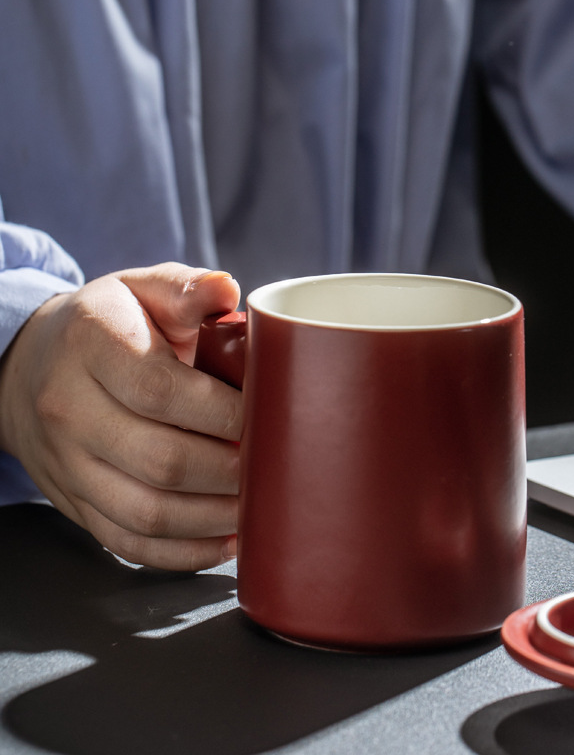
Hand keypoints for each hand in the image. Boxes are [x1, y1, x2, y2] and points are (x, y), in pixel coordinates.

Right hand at [0, 262, 242, 570]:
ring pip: (146, 512)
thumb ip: (186, 288)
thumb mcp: (141, 289)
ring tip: (261, 506)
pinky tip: (226, 541)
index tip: (267, 417)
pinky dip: (183, 552)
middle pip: (159, 459)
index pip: (159, 390)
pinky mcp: (74, 501)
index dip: (223, 412)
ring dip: (214, 518)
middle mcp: (69, 408)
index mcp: (91, 345)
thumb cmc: (106, 325)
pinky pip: (128, 541)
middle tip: (275, 465)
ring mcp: (67, 463)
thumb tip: (227, 291)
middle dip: (230, 471)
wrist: (31, 366)